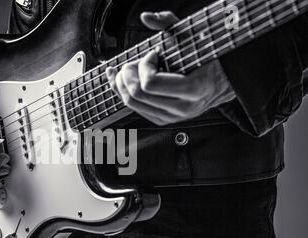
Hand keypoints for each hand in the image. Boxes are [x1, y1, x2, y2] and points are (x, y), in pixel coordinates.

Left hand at [106, 11, 235, 125]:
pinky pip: (135, 109)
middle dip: (127, 74)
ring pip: (132, 103)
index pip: (150, 84)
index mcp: (192, 89)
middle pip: (137, 94)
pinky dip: (122, 93)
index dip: (144, 65)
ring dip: (121, 84)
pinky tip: (119, 80)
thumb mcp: (189, 36)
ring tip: (125, 69)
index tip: (153, 53)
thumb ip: (168, 22)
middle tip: (132, 61)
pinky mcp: (162, 119)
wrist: (218, 82)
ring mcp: (171, 116)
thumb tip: (146, 17)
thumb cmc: (203, 57)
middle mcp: (181, 107)